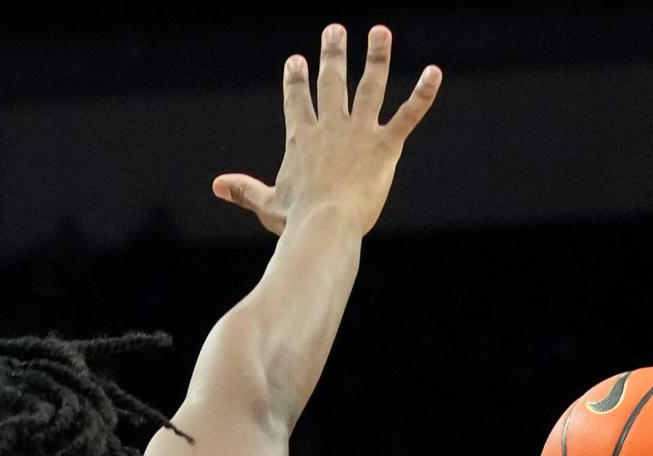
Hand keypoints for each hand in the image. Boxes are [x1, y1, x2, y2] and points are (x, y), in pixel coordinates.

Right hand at [213, 24, 440, 237]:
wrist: (324, 227)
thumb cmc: (297, 222)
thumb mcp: (268, 204)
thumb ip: (244, 190)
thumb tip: (216, 186)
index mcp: (301, 138)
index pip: (297, 100)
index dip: (295, 79)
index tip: (295, 61)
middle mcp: (329, 126)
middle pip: (331, 81)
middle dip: (332, 54)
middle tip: (334, 31)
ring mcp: (358, 132)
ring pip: (369, 86)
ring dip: (376, 56)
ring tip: (379, 32)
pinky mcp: (385, 146)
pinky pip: (408, 115)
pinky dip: (423, 94)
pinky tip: (435, 73)